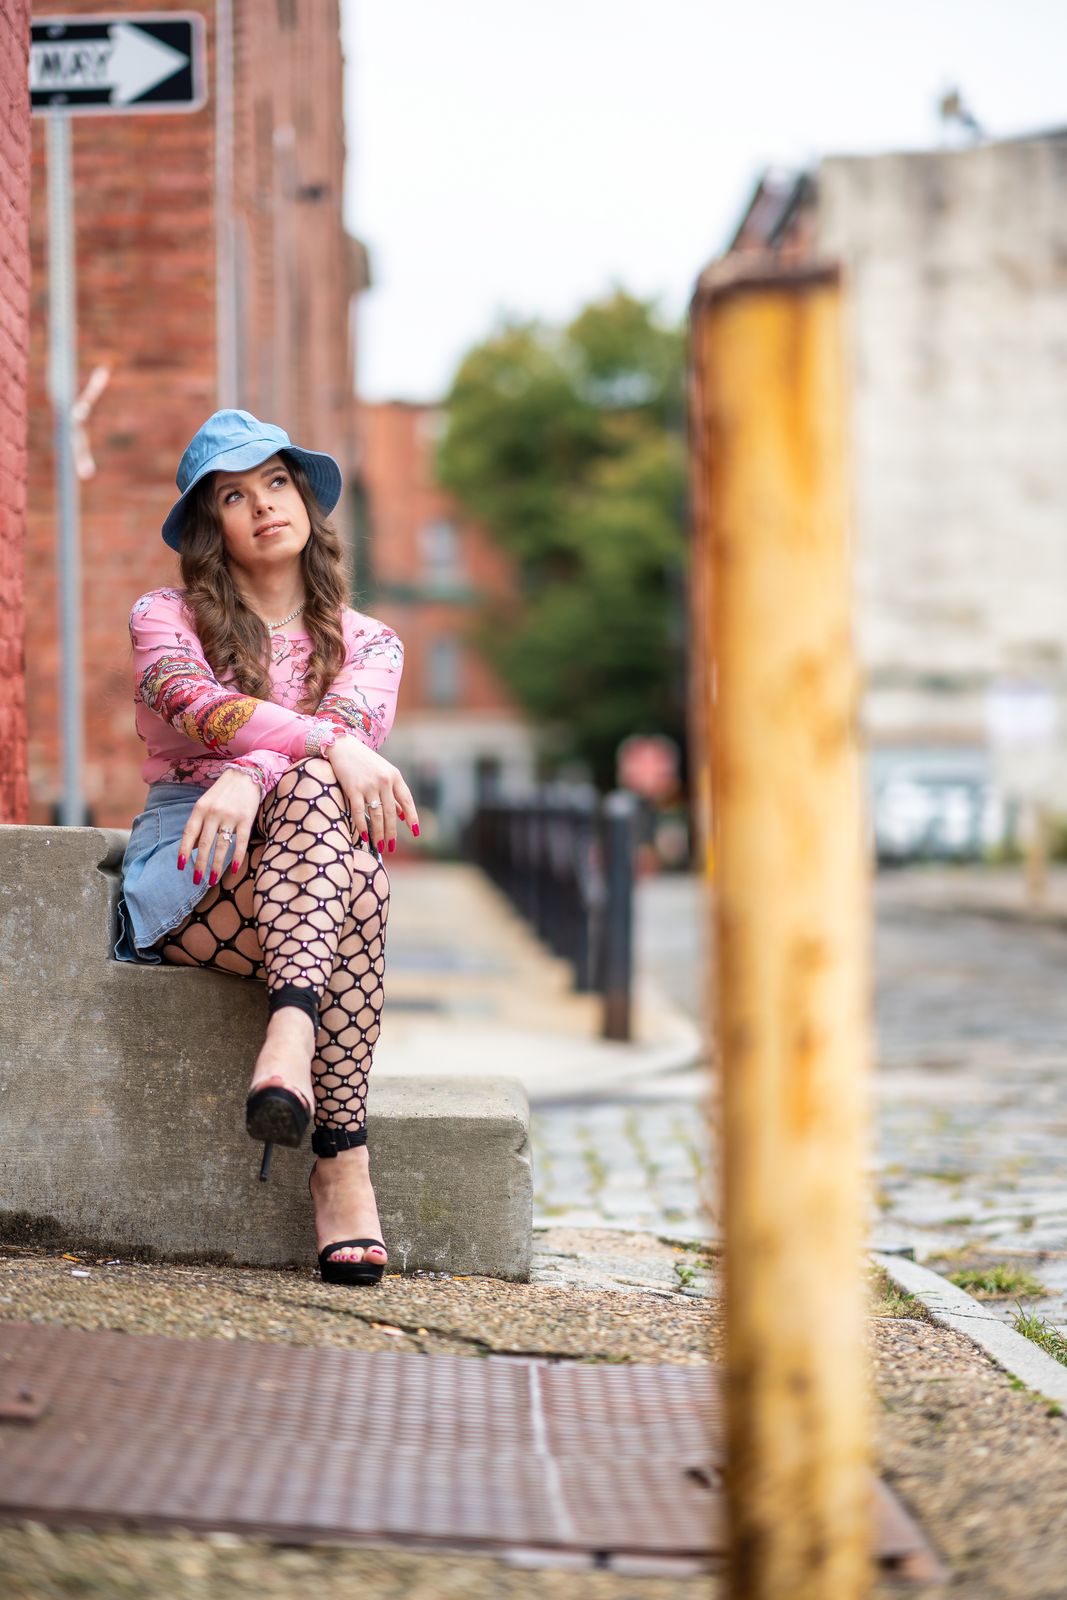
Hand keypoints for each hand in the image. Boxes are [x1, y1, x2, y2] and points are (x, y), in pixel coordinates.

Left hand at [176, 768, 261, 883]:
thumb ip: (199, 824)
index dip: (184, 851)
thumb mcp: (206, 803)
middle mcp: (213, 813)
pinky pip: (241, 842)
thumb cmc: (223, 792)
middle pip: (205, 844)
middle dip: (200, 864)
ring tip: (213, 880)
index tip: (181, 866)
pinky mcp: (246, 819)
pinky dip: (238, 856)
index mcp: (200, 808)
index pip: (189, 833)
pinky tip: (235, 869)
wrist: (246, 774)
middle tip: (196, 880)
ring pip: (222, 846)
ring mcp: (230, 816)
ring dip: (217, 865)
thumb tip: (195, 848)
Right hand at [326, 736, 418, 854]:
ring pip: (376, 815)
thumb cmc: (365, 762)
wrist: (343, 746)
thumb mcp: (384, 773)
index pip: (407, 800)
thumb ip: (394, 793)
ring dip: (379, 833)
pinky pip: (359, 812)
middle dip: (392, 832)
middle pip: (391, 812)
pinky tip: (364, 837)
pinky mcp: (353, 788)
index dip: (412, 818)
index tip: (415, 833)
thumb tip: (403, 815)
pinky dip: (362, 826)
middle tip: (391, 846)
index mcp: (395, 776)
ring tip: (380, 845)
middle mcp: (384, 780)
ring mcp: (369, 785)